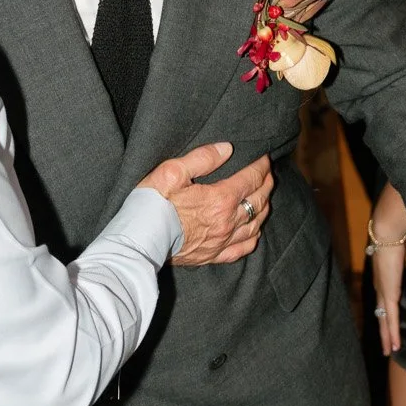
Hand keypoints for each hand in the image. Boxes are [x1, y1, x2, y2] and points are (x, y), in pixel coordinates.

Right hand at [139, 141, 273, 266]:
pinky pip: (242, 248)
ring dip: (263, 208)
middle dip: (266, 184)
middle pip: (258, 201)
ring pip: (255, 224)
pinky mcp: (213, 256)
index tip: (264, 157)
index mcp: (220, 199)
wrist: (138, 241)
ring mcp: (222, 242)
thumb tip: (227, 149)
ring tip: (263, 196)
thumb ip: (202, 158)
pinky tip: (254, 230)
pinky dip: (253, 237)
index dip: (261, 166)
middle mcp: (227, 222)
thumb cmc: (151, 204)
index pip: (251, 179)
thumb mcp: (172, 171)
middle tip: (267, 173)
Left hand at [370, 235, 405, 356]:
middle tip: (387, 347)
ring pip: (384, 320)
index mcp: (386, 279)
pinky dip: (392, 332)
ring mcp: (383, 291)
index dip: (388, 314)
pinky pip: (390, 317)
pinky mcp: (388, 293)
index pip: (386, 301)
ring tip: (390, 351)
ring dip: (387, 336)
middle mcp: (381, 287)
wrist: (389, 231)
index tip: (390, 324)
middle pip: (382, 314)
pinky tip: (395, 345)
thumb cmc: (399, 238)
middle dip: (385, 331)